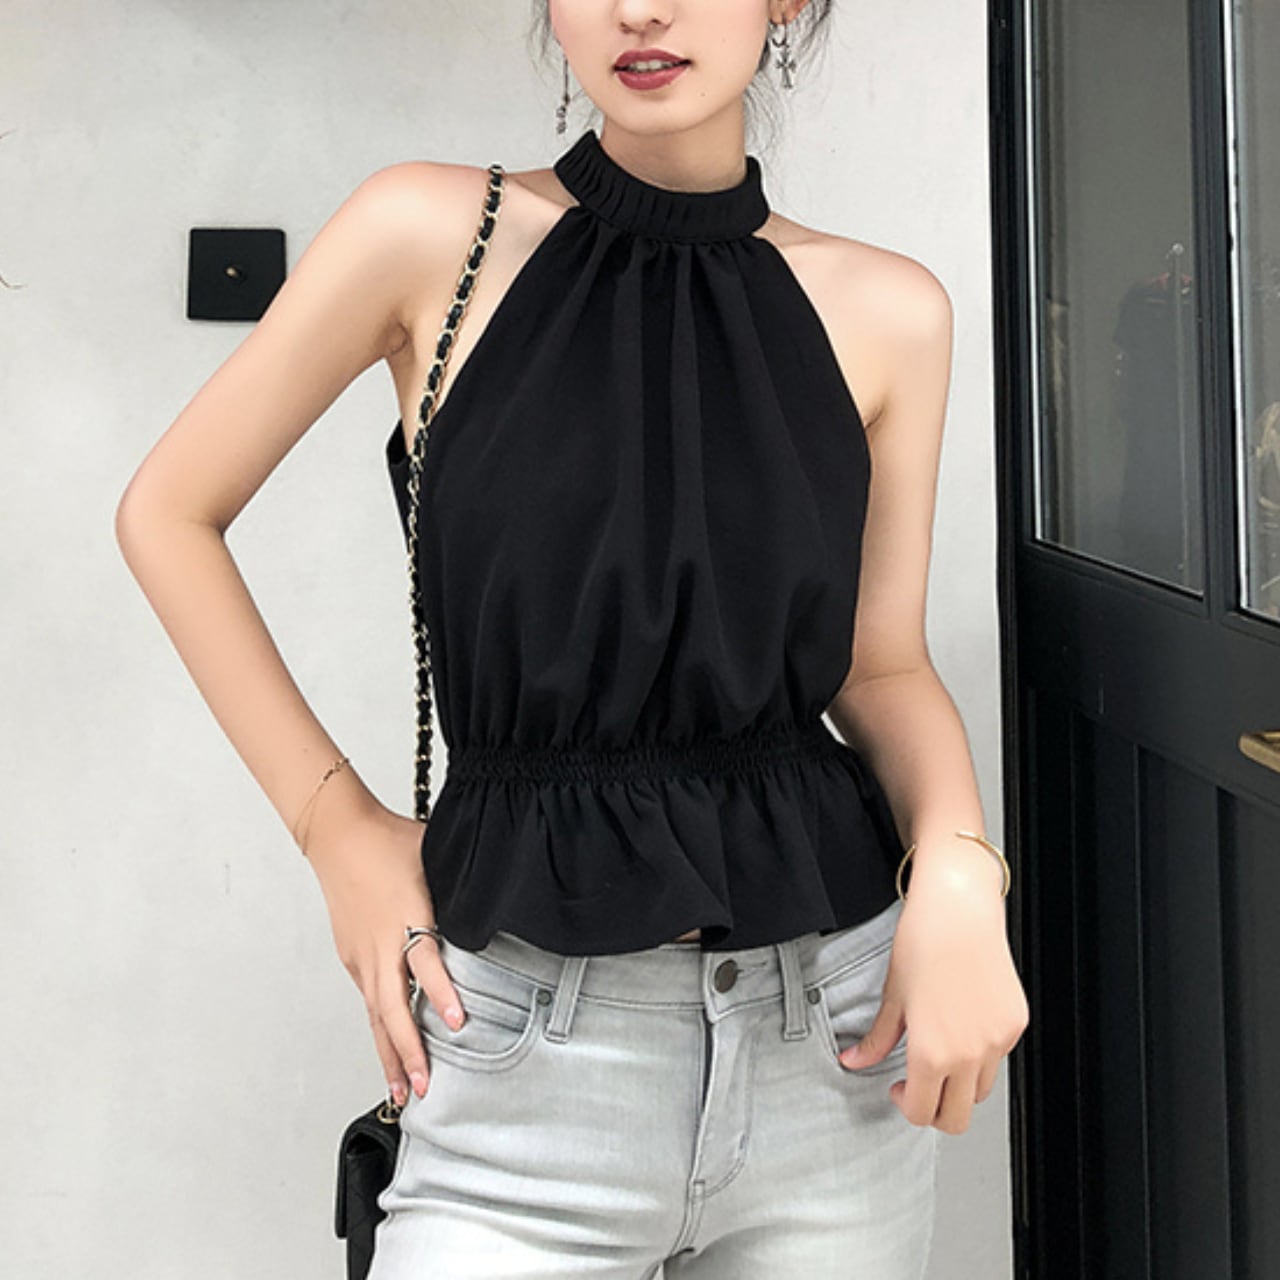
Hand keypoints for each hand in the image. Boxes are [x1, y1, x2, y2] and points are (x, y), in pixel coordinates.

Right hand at [304, 804, 466, 1104]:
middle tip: (425, 1085)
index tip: (459, 1023)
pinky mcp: (353, 957)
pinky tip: (389, 1053)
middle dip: (408, 1050)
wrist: (340, 836)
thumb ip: (465, 889)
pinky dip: (379, 1030)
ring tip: (402, 1092)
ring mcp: (363, 955)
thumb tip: (502, 902)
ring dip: (389, 1054)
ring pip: (376, 1015)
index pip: (426, 961)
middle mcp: (380, 945)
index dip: (442, 993)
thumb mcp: (438, 857)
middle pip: (392, 1007)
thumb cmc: (392, 843)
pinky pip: (369, 1001)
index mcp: (406, 916)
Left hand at [841, 878, 1029, 1133]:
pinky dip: (981, 1055)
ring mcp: (997, 1042)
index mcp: (932, 1053)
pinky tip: (962, 1025)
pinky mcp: (1014, 1025)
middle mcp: (969, 1055)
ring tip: (942, 1051)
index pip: (923, 1113)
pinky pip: (997, 1058)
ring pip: (980, 1090)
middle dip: (935, 1110)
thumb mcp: (893, 996)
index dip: (907, 1106)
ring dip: (960, 1084)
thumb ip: (877, 1039)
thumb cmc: (922, 945)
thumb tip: (853, 1061)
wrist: (958, 910)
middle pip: (957, 1118)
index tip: (899, 1088)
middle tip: (920, 1085)